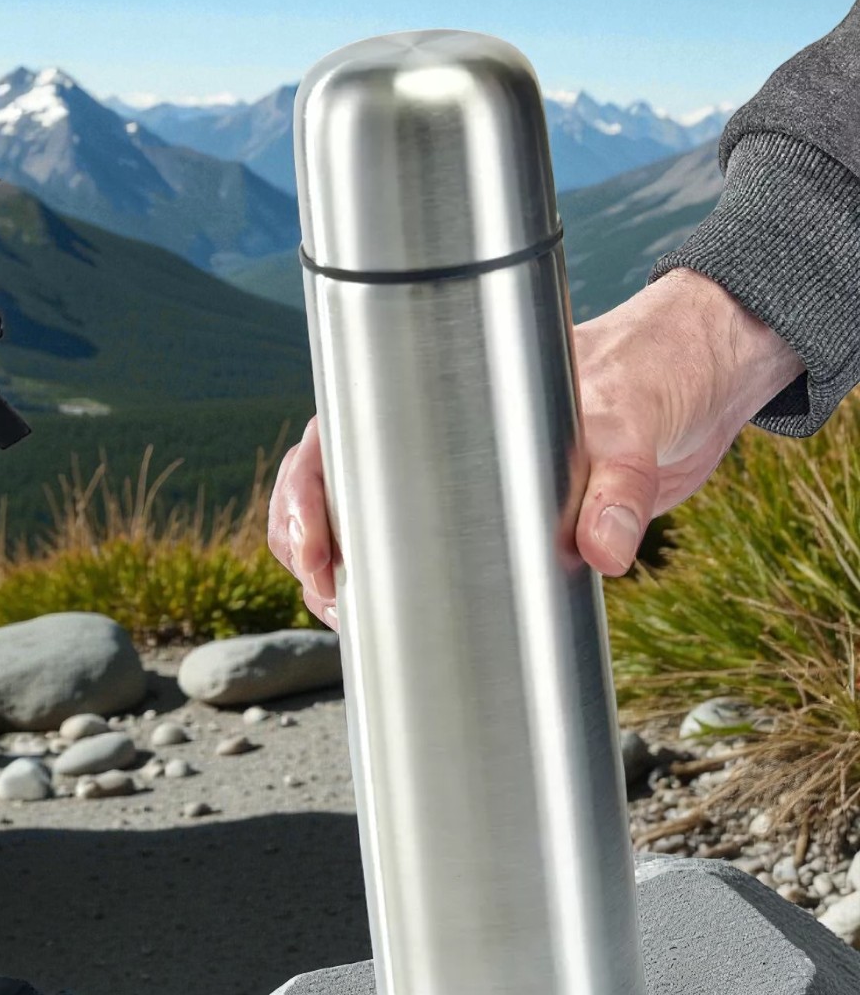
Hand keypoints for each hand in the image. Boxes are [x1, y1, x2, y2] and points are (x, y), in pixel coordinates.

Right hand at [268, 265, 806, 616]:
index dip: (303, 494)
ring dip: (341, 577)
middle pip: (332, 494)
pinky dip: (396, 590)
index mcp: (437, 393)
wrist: (691, 390)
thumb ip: (619, 480)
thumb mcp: (630, 418)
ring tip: (350, 621)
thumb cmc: (644, 371)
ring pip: (365, 530)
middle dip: (310, 549)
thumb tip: (603, 549)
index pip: (336, 438)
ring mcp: (457, 485)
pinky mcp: (491, 524)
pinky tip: (391, 623)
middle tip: (332, 598)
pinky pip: (424, 557)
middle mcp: (433, 440)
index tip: (311, 548)